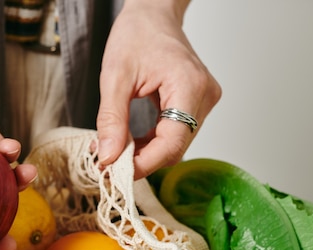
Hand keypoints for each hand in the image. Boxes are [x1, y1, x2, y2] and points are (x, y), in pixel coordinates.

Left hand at [96, 0, 221, 178]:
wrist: (153, 14)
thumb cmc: (137, 34)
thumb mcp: (115, 77)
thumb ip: (112, 120)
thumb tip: (108, 158)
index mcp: (189, 86)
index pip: (172, 142)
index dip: (144, 163)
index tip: (115, 170)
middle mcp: (204, 96)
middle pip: (175, 147)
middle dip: (140, 160)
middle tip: (107, 161)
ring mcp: (203, 101)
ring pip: (175, 144)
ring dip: (144, 153)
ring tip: (114, 149)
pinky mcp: (196, 104)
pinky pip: (175, 134)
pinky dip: (151, 142)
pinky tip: (130, 141)